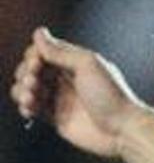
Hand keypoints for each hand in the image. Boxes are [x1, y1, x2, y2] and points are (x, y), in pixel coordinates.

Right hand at [11, 27, 144, 158]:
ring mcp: (61, 98)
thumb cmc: (112, 95)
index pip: (43, 52)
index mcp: (75, 63)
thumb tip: (39, 33)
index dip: (34, 56)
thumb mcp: (88, 65)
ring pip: (28, 89)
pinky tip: (30, 109)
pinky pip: (32, 108)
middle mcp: (67, 79)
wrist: (122, 129)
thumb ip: (61, 51)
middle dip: (25, 73)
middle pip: (32, 69)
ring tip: (31, 98)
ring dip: (22, 90)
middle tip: (33, 82)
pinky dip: (25, 107)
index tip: (37, 63)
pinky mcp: (56, 117)